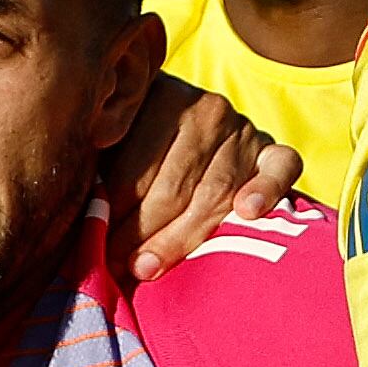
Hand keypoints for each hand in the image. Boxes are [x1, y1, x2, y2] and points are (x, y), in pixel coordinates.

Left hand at [103, 73, 306, 280]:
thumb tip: (86, 223)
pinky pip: (281, 167)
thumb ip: (99, 174)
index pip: (136, 170)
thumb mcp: (112, 150)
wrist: (186, 133)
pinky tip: (248, 211)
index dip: (113, 213)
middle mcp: (206, 109)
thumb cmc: (134, 151)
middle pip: (174, 187)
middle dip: (143, 233)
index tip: (96, 245)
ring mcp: (243, 129)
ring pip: (215, 192)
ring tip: (149, 267)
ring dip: (182, 236)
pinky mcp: (272, 150)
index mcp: (160, 99)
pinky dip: (266, 188)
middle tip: (119, 267)